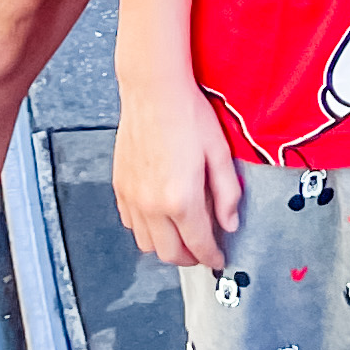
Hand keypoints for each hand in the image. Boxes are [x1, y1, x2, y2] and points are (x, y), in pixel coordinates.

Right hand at [112, 71, 240, 266]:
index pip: (199, 245)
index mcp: (181, 199)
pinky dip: (146, 229)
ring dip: (166, 246)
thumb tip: (230, 223)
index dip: (212, 257)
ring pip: (147, 244)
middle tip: (203, 249)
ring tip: (182, 233)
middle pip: (170, 254)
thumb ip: (228, 193)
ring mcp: (132, 197)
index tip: (219, 258)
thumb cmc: (188, 114)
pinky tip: (160, 215)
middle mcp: (152, 205)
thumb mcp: (219, 152)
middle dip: (190, 258)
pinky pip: (131, 223)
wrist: (153, 90)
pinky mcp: (119, 187)